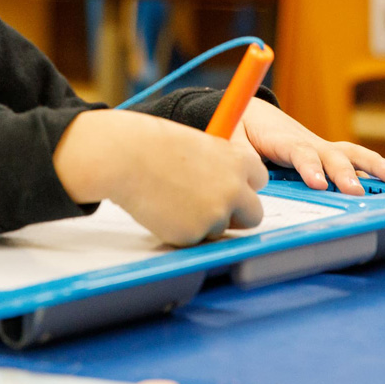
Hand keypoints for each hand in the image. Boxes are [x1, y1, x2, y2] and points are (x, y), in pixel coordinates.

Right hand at [53, 110, 267, 245]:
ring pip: (221, 229)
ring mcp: (216, 214)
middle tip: (210, 205)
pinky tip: (164, 208)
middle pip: (254, 214)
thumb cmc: (154, 144)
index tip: (229, 185)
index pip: (260, 179)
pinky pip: (195, 239)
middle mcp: (234, 189)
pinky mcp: (195, 235)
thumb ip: (217, 164)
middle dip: (236, 214)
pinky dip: (182, 230)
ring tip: (174, 198)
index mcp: (237, 160)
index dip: (243, 184)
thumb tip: (225, 183)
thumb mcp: (196, 145)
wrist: (125, 158)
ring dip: (205, 222)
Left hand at [234, 97, 384, 195]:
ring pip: (347, 152)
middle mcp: (305, 141)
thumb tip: (246, 174)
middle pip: (328, 155)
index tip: (318, 183)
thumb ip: (238, 153)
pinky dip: (372, 164)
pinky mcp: (326, 153)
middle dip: (342, 173)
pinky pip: (352, 157)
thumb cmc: (242, 127)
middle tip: (355, 191)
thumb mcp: (231, 136)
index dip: (308, 167)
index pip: (297, 152)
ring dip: (370, 164)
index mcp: (280, 139)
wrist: (253, 112)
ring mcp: (319, 147)